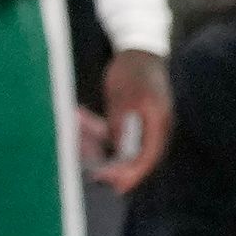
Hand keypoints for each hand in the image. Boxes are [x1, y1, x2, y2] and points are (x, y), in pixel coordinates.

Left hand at [94, 49, 168, 191]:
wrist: (138, 50)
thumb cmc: (132, 70)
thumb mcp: (124, 97)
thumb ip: (122, 126)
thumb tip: (120, 155)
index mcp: (159, 122)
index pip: (149, 156)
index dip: (132, 173)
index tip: (115, 185)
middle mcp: (156, 128)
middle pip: (136, 156)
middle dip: (111, 161)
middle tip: (91, 167)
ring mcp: (146, 125)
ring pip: (122, 146)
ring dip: (97, 142)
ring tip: (76, 124)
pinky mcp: (135, 121)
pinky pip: (116, 135)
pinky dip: (98, 132)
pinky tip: (80, 117)